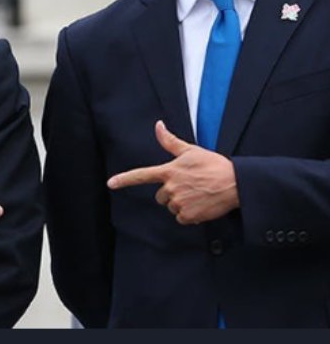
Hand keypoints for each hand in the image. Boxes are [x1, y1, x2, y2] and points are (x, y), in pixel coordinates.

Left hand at [107, 120, 238, 225]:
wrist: (234, 183)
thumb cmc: (213, 165)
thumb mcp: (191, 151)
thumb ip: (170, 141)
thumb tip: (158, 125)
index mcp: (169, 171)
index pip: (141, 175)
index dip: (124, 179)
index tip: (110, 184)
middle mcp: (170, 188)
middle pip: (160, 197)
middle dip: (171, 193)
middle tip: (189, 186)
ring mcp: (179, 202)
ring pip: (171, 207)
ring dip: (181, 204)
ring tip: (198, 194)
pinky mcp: (188, 215)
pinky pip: (182, 218)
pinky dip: (190, 214)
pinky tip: (201, 204)